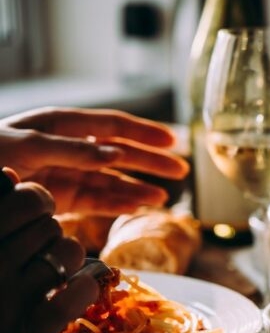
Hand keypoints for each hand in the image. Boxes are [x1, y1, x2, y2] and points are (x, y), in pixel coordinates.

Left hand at [0, 107, 188, 215]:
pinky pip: (97, 202)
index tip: (172, 141)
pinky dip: (118, 205)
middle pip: (120, 154)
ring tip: (163, 198)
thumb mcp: (25, 146)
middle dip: (151, 162)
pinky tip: (139, 207)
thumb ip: (72, 149)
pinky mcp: (62, 199)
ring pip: (113, 180)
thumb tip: (115, 154)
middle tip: (181, 171)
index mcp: (61, 125)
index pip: (112, 126)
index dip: (144, 133)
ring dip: (139, 188)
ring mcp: (66, 174)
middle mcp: (69, 148)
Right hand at [0, 168, 98, 332]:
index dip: (38, 201)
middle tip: (33, 248)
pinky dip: (83, 288)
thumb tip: (9, 175)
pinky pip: (79, 292)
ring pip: (70, 252)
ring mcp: (10, 299)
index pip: (28, 199)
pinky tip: (70, 291)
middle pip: (52, 225)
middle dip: (48, 231)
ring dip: (66, 259)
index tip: (31, 212)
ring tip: (47, 271)